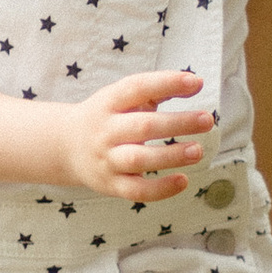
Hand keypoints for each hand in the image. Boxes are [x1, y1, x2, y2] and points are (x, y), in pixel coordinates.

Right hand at [62, 70, 211, 205]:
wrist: (64, 147)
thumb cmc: (107, 118)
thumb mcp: (121, 98)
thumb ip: (155, 90)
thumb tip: (194, 83)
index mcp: (109, 102)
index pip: (137, 87)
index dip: (166, 83)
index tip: (195, 82)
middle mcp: (105, 130)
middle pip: (143, 126)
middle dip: (178, 123)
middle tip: (207, 120)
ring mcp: (107, 159)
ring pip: (140, 159)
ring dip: (171, 155)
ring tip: (198, 150)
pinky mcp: (110, 185)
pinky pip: (136, 191)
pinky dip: (161, 189)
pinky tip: (183, 181)